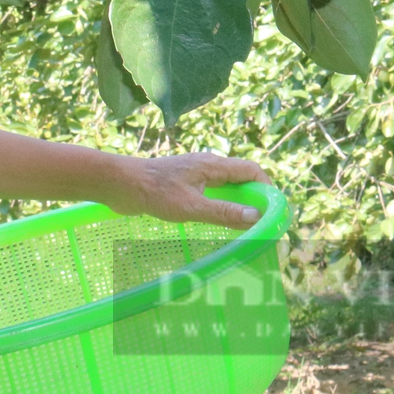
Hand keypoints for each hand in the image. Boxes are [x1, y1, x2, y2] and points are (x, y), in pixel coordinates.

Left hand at [104, 150, 269, 229]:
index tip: (273, 212)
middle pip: (241, 179)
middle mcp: (207, 166)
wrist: (120, 184)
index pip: (251, 171)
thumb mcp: (192, 207)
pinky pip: (211, 192)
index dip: (267, 189)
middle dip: (254, 199)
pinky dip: (220, 205)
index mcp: (212, 165)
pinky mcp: (183, 184)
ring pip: (226, 187)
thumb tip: (257, 217)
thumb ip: (224, 212)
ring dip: (237, 203)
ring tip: (243, 227)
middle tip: (261, 224)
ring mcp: (195, 174)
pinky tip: (217, 222)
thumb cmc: (154, 193)